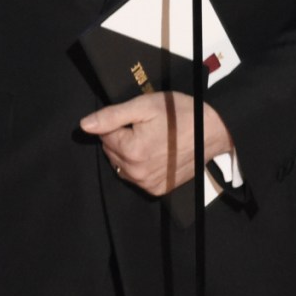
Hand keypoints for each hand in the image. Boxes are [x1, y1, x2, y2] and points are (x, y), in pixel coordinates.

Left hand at [79, 92, 232, 195]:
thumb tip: (84, 126)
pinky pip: (136, 177)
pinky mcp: (159, 189)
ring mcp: (148, 184)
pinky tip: (154, 151)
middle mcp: (137, 173)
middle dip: (120, 137)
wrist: (211, 131)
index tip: (135, 116)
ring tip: (149, 137)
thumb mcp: (144, 106)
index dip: (117, 122)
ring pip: (121, 165)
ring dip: (127, 151)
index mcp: (131, 151)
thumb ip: (112, 116)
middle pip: (111, 152)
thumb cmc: (179, 114)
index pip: (103, 135)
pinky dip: (139, 164)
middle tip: (143, 125)